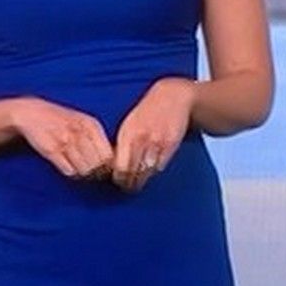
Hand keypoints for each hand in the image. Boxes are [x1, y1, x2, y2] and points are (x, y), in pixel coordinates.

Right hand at [9, 97, 114, 180]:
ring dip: (82, 172)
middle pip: (97, 165)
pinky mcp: (51, 151)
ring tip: (77, 166)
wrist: (32, 113)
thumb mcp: (83, 122)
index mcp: (91, 125)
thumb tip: (111, 162)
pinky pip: (68, 171)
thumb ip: (98, 139)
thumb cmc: (61, 120)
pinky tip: (66, 164)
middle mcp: (80, 132)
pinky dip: (69, 171)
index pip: (108, 155)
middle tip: (88, 168)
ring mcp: (65, 142)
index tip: (100, 165)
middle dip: (95, 170)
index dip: (106, 165)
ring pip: (84, 170)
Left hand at [111, 77, 196, 192]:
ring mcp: (157, 143)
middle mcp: (141, 140)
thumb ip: (122, 142)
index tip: (115, 181)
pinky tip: (149, 172)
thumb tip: (112, 163)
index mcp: (127, 134)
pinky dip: (153, 172)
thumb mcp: (129, 123)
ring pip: (146, 172)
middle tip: (125, 187)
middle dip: (128, 183)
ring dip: (141, 181)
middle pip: (132, 172)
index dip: (117, 177)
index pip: (119, 165)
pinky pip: (160, 166)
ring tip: (135, 185)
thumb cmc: (147, 111)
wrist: (173, 97)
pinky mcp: (171, 145)